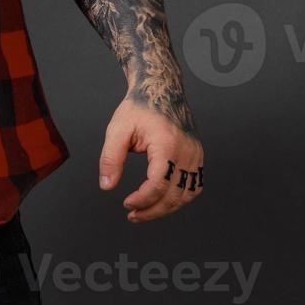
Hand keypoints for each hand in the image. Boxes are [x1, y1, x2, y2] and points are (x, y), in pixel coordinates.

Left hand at [98, 96, 204, 222]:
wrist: (161, 90)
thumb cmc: (139, 108)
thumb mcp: (118, 129)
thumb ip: (110, 158)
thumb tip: (106, 187)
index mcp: (167, 144)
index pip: (158, 184)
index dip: (142, 199)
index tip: (126, 203)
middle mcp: (187, 151)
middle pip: (174, 195)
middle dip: (152, 210)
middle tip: (132, 215)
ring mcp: (196, 155)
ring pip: (187, 195)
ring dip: (166, 208)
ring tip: (145, 211)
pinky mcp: (198, 156)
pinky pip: (194, 186)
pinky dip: (179, 198)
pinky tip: (161, 200)